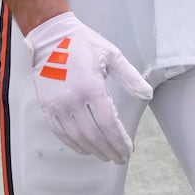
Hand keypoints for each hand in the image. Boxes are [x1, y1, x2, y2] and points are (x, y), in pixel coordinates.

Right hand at [24, 12, 151, 162]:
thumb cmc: (82, 43)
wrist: (51, 36)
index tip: (128, 149)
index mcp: (91, 87)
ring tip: (106, 155)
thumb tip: (146, 95)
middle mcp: (73, 100)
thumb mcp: (112, 55)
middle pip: (94, 135)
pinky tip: (85, 149)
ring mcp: (58, 105)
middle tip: (119, 157)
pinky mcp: (47, 107)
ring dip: (94, 151)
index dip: (120, 140)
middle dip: (109, 149)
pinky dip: (74, 145)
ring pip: (78, 138)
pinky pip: (61, 133)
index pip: (108, 124)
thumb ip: (130, 77)